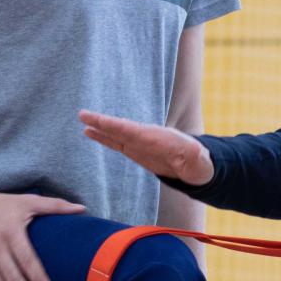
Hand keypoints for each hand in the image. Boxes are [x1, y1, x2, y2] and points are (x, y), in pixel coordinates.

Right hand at [78, 110, 213, 185]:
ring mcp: (140, 143)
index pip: (131, 130)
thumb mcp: (197, 159)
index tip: (100, 121)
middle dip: (102, 122)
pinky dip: (103, 138)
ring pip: (115, 133)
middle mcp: (146, 136)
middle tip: (82, 114)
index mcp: (157, 137)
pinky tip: (90, 133)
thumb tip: (194, 150)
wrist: (197, 166)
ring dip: (99, 127)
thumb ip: (192, 154)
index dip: (115, 126)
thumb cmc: (198, 163)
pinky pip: (116, 143)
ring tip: (82, 120)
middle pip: (120, 127)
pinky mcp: (136, 151)